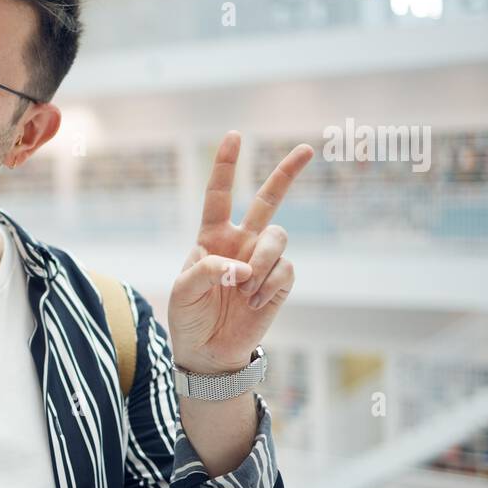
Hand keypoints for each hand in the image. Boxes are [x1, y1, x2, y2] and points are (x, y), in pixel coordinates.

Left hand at [167, 131, 311, 373]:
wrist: (208, 352)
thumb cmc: (189, 316)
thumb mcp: (183, 290)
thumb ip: (206, 270)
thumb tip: (241, 266)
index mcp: (212, 237)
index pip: (219, 195)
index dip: (225, 166)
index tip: (234, 136)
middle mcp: (241, 242)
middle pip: (267, 200)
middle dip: (286, 174)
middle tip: (305, 149)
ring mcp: (262, 260)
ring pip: (278, 237)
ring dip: (262, 260)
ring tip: (243, 288)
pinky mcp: (279, 282)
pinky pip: (285, 268)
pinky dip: (268, 284)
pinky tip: (253, 302)